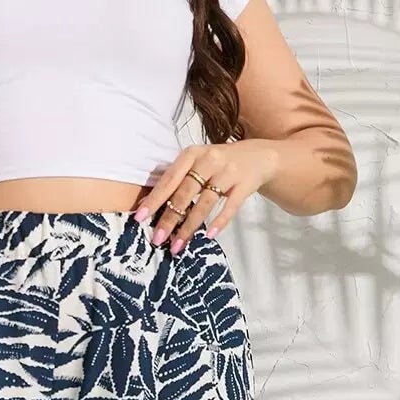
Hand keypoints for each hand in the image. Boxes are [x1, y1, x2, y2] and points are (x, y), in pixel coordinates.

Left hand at [133, 140, 281, 250]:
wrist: (259, 156)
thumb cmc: (219, 163)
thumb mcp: (198, 162)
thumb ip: (178, 178)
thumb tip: (150, 207)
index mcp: (192, 154)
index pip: (169, 179)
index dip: (155, 199)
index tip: (140, 217)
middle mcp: (210, 160)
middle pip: (185, 192)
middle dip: (170, 218)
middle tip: (157, 239)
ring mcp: (229, 172)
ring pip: (206, 202)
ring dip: (190, 226)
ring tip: (177, 245)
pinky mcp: (245, 184)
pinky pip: (231, 206)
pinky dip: (219, 221)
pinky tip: (209, 236)